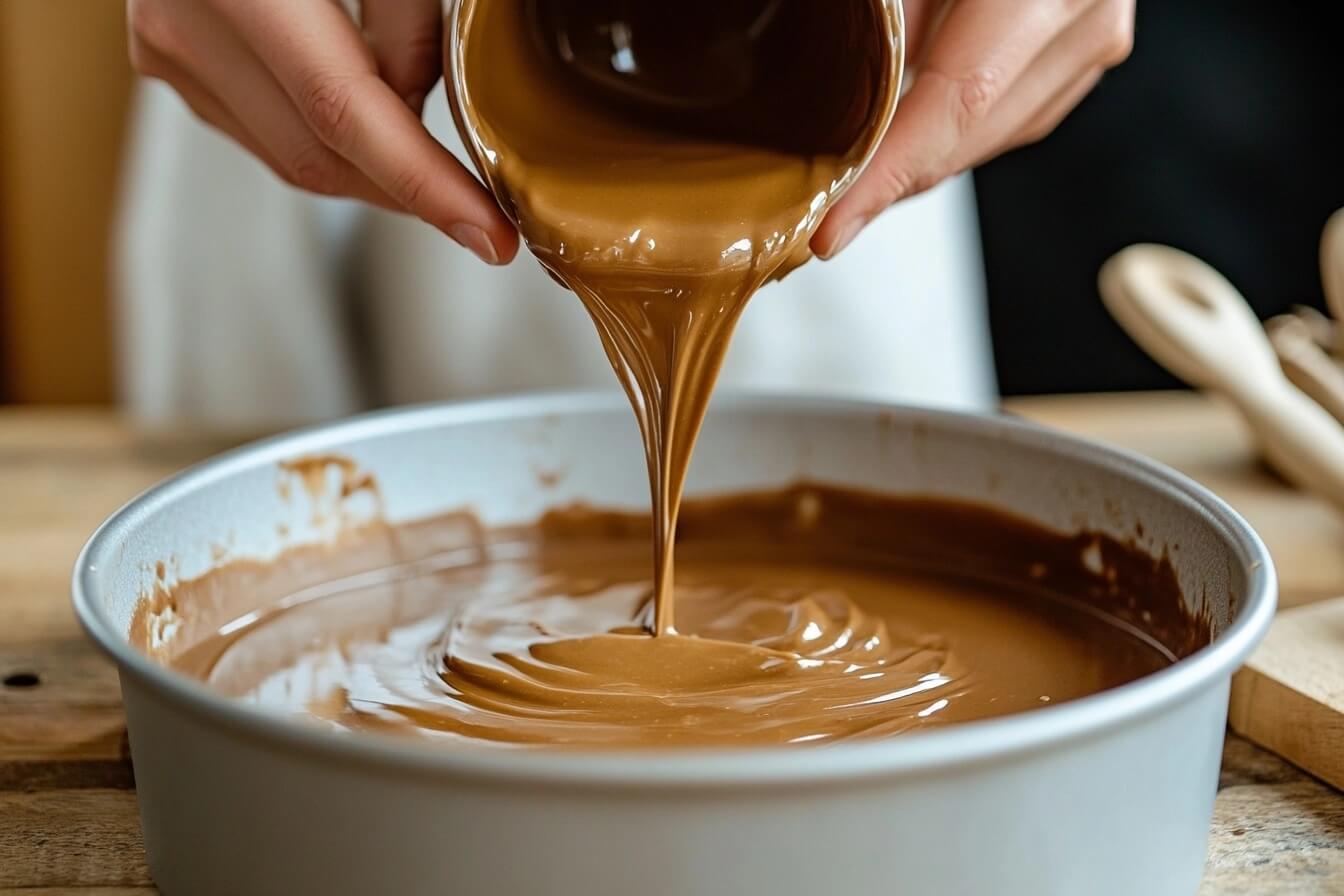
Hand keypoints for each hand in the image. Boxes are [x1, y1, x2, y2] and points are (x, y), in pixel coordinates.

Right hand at [127, 0, 517, 264]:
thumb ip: (408, 16)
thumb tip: (411, 102)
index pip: (344, 110)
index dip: (425, 183)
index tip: (490, 235)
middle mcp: (183, 17)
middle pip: (320, 154)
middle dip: (410, 192)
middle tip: (482, 212)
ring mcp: (165, 45)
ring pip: (293, 157)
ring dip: (372, 169)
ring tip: (427, 153)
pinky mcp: (166, 59)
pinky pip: (264, 132)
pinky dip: (328, 140)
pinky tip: (371, 120)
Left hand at [812, 0, 1134, 259]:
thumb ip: (890, 11)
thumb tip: (846, 97)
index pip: (957, 104)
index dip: (889, 176)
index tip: (833, 229)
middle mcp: (1085, 12)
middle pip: (973, 134)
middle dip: (892, 179)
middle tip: (824, 211)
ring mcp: (1097, 34)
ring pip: (993, 136)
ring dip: (920, 162)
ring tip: (855, 181)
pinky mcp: (1090, 46)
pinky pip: (1014, 115)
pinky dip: (954, 134)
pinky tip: (909, 142)